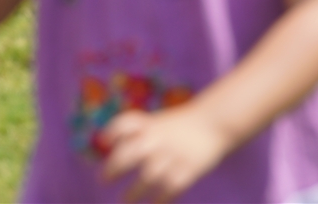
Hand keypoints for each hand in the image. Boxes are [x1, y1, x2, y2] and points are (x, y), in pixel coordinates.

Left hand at [101, 105, 228, 202]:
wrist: (214, 123)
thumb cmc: (181, 124)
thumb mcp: (157, 121)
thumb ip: (137, 131)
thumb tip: (110, 145)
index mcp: (150, 125)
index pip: (125, 124)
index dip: (112, 132)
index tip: (105, 142)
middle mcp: (158, 140)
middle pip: (129, 154)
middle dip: (114, 169)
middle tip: (103, 180)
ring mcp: (172, 156)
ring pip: (146, 178)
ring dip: (133, 193)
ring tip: (123, 202)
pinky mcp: (188, 171)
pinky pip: (169, 190)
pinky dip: (159, 200)